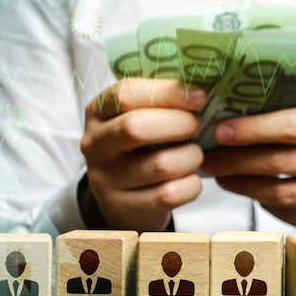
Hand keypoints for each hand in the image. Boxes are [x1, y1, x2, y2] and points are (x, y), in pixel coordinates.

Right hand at [80, 79, 206, 230]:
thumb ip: (162, 98)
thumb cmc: (142, 146)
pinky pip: (169, 194)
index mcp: (97, 111)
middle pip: (137, 128)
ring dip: (191, 156)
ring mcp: (105, 180)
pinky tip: (191, 178)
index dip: (168, 92)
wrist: (125, 197)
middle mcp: (94, 144)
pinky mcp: (122, 208)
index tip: (199, 97)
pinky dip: (191, 185)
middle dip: (180, 124)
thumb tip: (202, 87)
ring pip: (160, 165)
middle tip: (199, 125)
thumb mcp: (141, 115)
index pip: (126, 93)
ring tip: (195, 154)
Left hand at [201, 108, 295, 238]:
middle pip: (279, 161)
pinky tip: (248, 191)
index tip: (220, 131)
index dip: (250, 129)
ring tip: (221, 176)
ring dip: (243, 184)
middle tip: (210, 158)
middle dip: (236, 160)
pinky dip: (263, 202)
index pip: (290, 126)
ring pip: (279, 192)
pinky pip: (289, 213)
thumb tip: (240, 119)